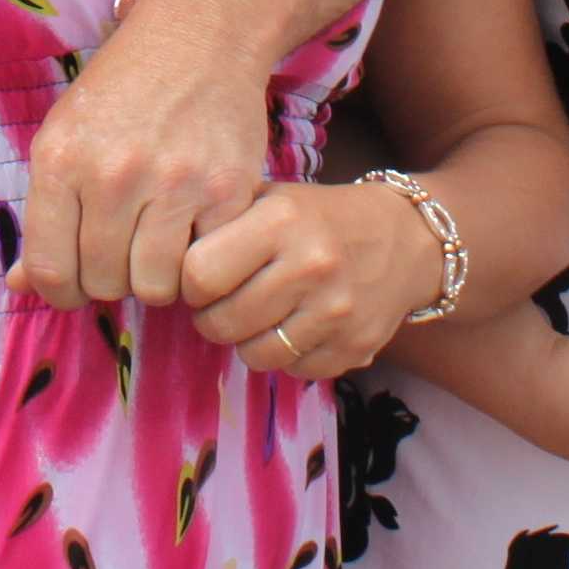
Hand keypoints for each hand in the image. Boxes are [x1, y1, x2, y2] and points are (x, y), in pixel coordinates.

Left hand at [20, 20, 270, 311]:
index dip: (60, 292)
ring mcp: (174, 183)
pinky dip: (197, 261)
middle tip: (123, 250)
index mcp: (62, 161)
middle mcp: (113, 174)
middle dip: (110, 279)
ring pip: (154, 287)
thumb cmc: (121, 90)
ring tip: (157, 244)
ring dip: (154, 277)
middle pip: (103, 283)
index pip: (49, 269)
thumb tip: (20, 286)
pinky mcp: (227, 191)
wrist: (197, 38)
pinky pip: (204, 265)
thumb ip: (42, 213)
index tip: (75, 284)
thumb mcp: (63, 136)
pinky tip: (192, 230)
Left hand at [183, 179, 445, 378]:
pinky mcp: (354, 346)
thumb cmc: (318, 217)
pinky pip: (293, 371)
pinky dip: (286, 356)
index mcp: (281, 220)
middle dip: (211, 318)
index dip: (190, 283)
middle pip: (222, 322)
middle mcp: (310, 265)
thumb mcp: (272, 198)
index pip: (200, 274)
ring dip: (246, 341)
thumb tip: (163, 260)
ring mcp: (336, 311)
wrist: (405, 239)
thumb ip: (222, 221)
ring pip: (254, 355)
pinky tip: (295, 327)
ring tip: (257, 316)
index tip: (201, 280)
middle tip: (221, 304)